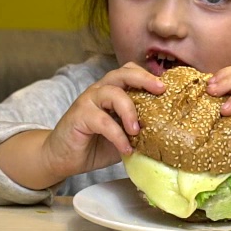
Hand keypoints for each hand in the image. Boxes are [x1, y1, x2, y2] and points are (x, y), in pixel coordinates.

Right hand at [0, 62, 164, 189]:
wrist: (62, 157)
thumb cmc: (95, 144)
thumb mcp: (123, 134)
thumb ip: (139, 128)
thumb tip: (167, 131)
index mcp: (113, 91)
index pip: (131, 72)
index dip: (149, 75)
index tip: (168, 87)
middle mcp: (100, 90)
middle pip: (122, 73)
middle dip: (144, 78)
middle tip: (161, 90)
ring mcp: (88, 102)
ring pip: (112, 93)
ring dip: (129, 111)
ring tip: (138, 130)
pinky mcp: (79, 117)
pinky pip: (102, 121)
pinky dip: (117, 135)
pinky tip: (126, 149)